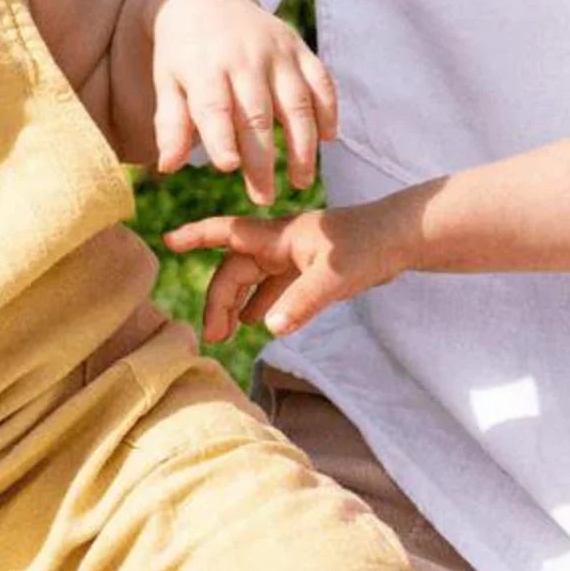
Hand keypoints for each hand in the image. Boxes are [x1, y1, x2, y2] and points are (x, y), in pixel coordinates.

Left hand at [140, 0, 337, 205]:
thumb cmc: (182, 54)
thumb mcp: (167, 82)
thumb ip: (170, 124)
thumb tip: (168, 167)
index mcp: (205, 68)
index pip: (214, 106)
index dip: (221, 136)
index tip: (228, 168)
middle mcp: (244, 58)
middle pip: (257, 113)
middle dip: (263, 158)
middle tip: (265, 198)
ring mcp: (277, 51)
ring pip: (296, 101)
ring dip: (302, 144)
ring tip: (301, 182)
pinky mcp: (299, 47)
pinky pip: (321, 79)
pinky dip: (328, 109)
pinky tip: (328, 139)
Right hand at [165, 203, 400, 340]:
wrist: (401, 238)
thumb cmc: (367, 248)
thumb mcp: (333, 277)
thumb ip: (301, 302)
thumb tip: (267, 329)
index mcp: (279, 237)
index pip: (228, 234)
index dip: (197, 236)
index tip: (168, 240)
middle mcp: (282, 244)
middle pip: (238, 268)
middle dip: (220, 298)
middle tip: (214, 336)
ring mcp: (297, 257)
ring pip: (255, 279)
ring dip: (238, 303)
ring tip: (226, 334)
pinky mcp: (312, 269)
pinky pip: (276, 287)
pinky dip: (263, 304)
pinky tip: (259, 322)